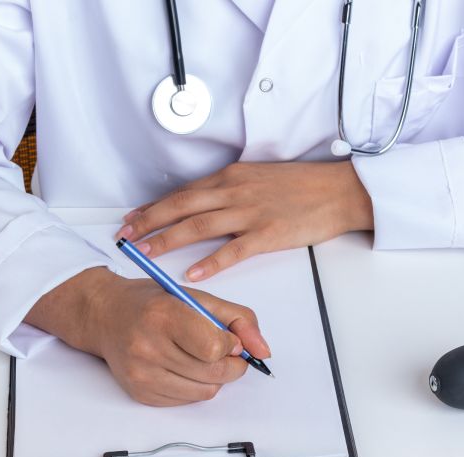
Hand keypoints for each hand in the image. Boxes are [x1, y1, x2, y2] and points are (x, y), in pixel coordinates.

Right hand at [25, 268, 269, 405]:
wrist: (105, 316)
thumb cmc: (153, 303)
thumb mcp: (197, 297)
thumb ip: (237, 319)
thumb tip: (262, 351)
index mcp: (163, 316)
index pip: (214, 347)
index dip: (229, 345)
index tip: (226, 338)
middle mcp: (148, 347)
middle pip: (214, 374)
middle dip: (231, 365)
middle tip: (225, 353)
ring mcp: (141, 374)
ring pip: (204, 392)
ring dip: (214, 378)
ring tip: (200, 358)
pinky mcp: (140, 393)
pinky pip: (186, 401)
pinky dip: (193, 387)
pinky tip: (181, 367)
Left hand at [117, 161, 373, 280]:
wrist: (339, 189)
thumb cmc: (301, 186)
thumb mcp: (257, 178)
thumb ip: (229, 189)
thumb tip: (202, 203)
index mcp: (230, 177)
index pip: (182, 193)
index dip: (153, 207)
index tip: (130, 219)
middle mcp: (234, 191)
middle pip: (180, 207)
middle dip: (148, 222)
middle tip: (124, 238)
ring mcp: (250, 212)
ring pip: (198, 226)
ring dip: (167, 240)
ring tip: (144, 254)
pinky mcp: (268, 233)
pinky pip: (233, 250)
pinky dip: (210, 262)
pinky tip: (192, 273)